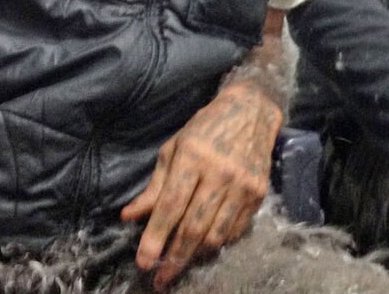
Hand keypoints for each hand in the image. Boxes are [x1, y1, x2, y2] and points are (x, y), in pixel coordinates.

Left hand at [120, 82, 281, 289]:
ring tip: (181, 262)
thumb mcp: (173, 148)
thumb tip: (129, 217)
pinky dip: (219, 242)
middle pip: (194, 227)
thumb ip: (154, 186)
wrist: (252, 111)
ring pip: (217, 235)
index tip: (142, 262)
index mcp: (193, 157)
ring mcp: (243, 185)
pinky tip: (206, 243)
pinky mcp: (259, 193)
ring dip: (196, 255)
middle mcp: (220, 173)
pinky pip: (236, 230)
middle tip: (160, 279)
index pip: (171, 206)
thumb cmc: (206, 127)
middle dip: (174, 258)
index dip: (155, 237)